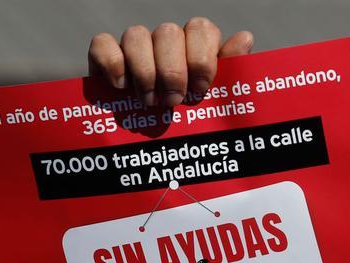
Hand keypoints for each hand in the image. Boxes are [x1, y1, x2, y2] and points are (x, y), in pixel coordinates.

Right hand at [88, 17, 253, 106]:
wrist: (151, 147)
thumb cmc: (190, 122)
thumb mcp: (215, 103)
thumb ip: (230, 73)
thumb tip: (246, 37)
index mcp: (195, 47)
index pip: (201, 29)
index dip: (201, 58)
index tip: (200, 90)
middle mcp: (166, 42)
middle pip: (168, 32)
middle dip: (172, 70)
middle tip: (174, 101)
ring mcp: (135, 47)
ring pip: (136, 35)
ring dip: (144, 71)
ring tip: (149, 102)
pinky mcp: (105, 56)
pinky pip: (103, 43)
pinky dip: (112, 63)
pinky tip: (121, 87)